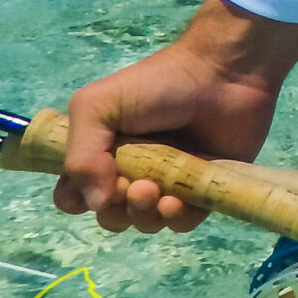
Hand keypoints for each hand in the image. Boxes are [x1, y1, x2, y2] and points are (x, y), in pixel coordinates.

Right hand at [52, 0, 297, 233]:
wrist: (222, 73)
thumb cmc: (157, 84)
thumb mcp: (97, 106)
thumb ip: (80, 155)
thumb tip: (93, 203)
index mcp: (102, 153)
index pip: (74, 195)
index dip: (77, 199)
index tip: (87, 185)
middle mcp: (132, 172)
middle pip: (109, 215)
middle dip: (113, 210)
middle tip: (133, 185)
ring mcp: (168, 183)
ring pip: (143, 222)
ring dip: (142, 215)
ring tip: (154, 189)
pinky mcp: (202, 189)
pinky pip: (181, 224)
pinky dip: (174, 219)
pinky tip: (176, 201)